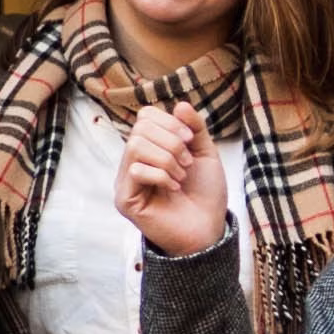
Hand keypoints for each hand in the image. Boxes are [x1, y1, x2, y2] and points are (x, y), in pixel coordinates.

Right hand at [113, 100, 228, 257]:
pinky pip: (136, 169)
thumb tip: (179, 104)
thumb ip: (194, 128)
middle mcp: (133, 161)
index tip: (190, 140)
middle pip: (140, 127)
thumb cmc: (206, 194)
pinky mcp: (124, 198)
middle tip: (187, 164)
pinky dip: (161, 175)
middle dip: (172, 142)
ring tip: (181, 177)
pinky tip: (173, 189)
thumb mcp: (204, 154)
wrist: (209, 228)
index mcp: (150, 148)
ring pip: (136, 145)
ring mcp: (126, 180)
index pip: (146, 116)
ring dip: (168, 159)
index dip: (170, 122)